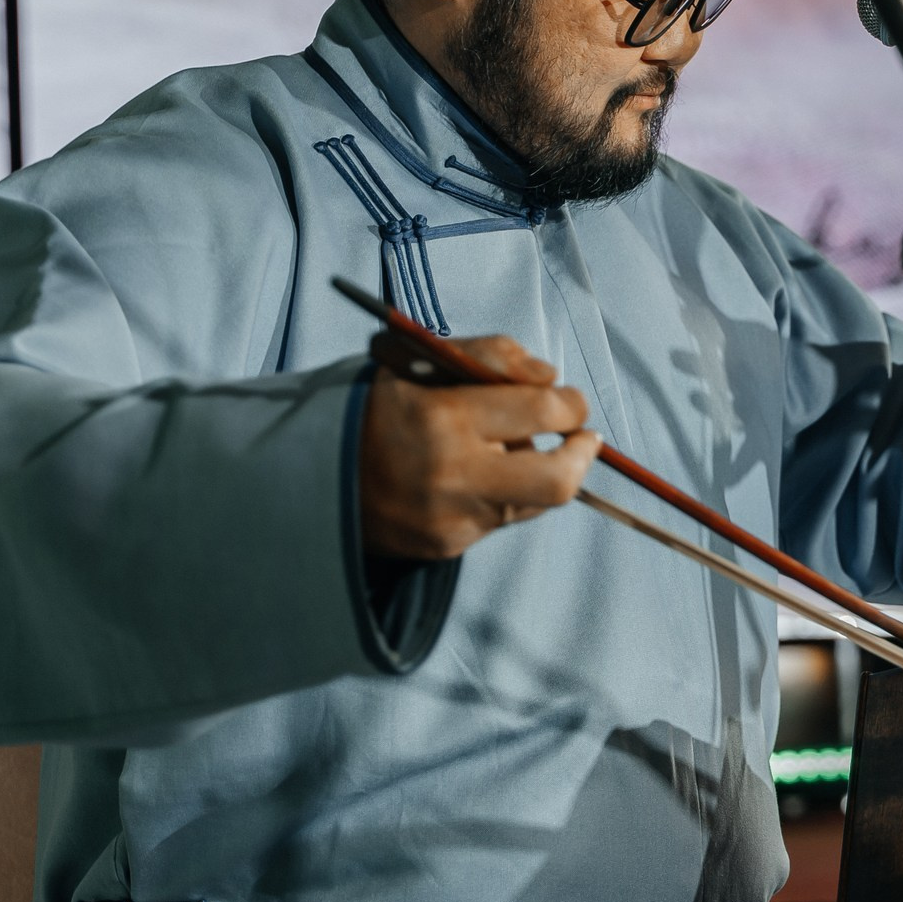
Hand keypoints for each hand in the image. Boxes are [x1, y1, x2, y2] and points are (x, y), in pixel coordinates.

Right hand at [358, 335, 599, 560]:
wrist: (318, 472)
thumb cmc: (383, 406)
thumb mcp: (425, 360)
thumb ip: (490, 355)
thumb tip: (550, 376)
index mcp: (444, 418)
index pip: (542, 411)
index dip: (571, 405)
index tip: (570, 401)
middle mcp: (452, 475)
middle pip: (558, 480)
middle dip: (582, 456)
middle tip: (584, 438)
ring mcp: (452, 519)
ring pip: (533, 501)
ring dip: (537, 472)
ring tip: (509, 451)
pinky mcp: (448, 546)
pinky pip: (502, 520)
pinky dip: (503, 495)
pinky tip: (476, 479)